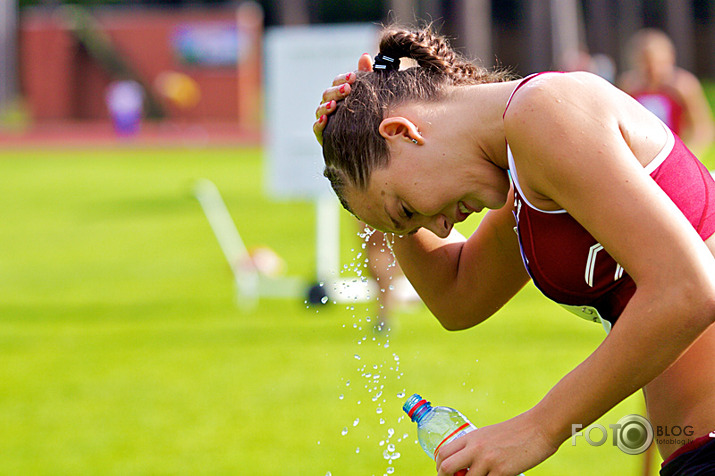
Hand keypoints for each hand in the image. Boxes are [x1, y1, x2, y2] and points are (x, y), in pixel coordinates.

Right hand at [313, 53, 372, 144]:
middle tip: (347, 89)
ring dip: (326, 105)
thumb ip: (366, 75)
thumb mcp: (370, 94)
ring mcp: (326, 119)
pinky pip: (317, 128)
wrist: (370, 144)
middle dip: (336, 91)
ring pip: (320, 109)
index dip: (343, 78)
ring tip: (335, 105)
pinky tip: (326, 119)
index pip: (338, 82)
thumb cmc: (369, 115)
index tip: (353, 77)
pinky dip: (319, 123)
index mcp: (341, 94)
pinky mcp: (323, 135)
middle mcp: (331, 105)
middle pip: (328, 94)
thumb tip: (364, 56)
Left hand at [435, 411, 558, 475]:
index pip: (443, 453)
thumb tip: (464, 465)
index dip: (439, 467)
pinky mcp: (501, 472)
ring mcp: (487, 461)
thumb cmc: (515, 432)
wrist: (539, 428)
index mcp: (471, 437)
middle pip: (446, 468)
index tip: (443, 473)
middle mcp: (475, 448)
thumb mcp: (488, 435)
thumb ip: (475, 447)